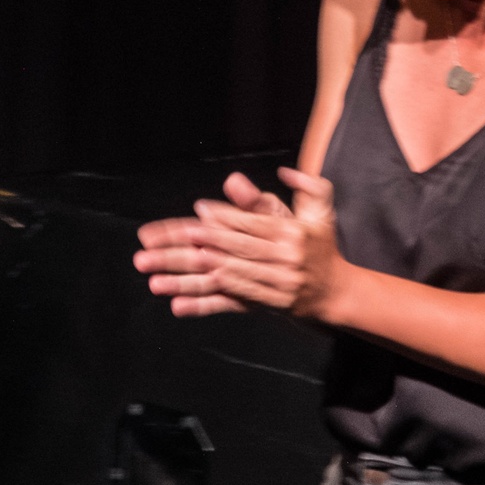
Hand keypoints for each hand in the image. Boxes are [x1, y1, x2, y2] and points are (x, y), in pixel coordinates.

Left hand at [133, 168, 345, 318]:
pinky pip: (228, 304)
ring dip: (182, 279)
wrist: (336, 291)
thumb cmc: (318, 243)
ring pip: (220, 278)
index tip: (197, 212)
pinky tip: (176, 306)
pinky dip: (201, 305)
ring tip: (151, 276)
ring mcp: (270, 286)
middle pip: (225, 250)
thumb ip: (287, 191)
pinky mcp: (262, 306)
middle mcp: (280, 259)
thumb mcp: (313, 210)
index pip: (249, 223)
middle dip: (183, 247)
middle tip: (148, 245)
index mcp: (290, 232)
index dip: (223, 217)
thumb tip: (247, 178)